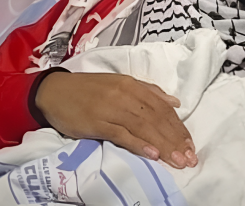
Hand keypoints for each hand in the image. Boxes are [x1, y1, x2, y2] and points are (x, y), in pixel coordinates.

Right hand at [35, 71, 197, 168]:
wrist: (54, 91)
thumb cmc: (88, 90)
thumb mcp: (119, 84)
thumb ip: (148, 92)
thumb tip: (174, 103)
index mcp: (132, 85)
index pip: (162, 108)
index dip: (178, 127)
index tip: (190, 145)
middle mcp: (125, 95)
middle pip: (156, 119)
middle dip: (175, 140)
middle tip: (189, 158)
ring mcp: (111, 108)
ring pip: (143, 127)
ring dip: (163, 145)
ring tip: (177, 160)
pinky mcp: (97, 122)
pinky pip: (121, 134)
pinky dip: (138, 144)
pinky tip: (152, 153)